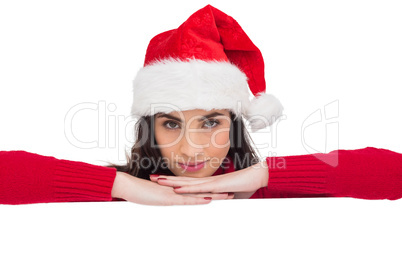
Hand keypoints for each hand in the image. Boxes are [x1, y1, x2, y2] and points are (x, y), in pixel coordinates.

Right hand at [111, 172, 233, 205]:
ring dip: (213, 195)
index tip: (221, 193)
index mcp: (177, 190)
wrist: (127, 185)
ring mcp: (174, 193)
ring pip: (198, 194)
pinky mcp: (168, 198)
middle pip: (201, 191)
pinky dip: (197, 199)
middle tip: (232, 193)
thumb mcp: (156, 196)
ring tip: (227, 197)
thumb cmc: (139, 191)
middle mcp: (178, 190)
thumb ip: (165, 196)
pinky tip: (207, 200)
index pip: (196, 190)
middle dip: (217, 193)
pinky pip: (185, 199)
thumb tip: (171, 199)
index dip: (209, 191)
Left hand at [150, 160, 268, 198]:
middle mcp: (206, 181)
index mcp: (208, 183)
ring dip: (172, 182)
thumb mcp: (229, 195)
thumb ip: (220, 197)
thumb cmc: (245, 185)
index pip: (187, 182)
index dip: (174, 181)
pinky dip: (187, 189)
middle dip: (167, 179)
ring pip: (187, 183)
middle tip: (152, 177)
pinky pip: (199, 188)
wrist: (257, 177)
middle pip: (183, 180)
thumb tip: (217, 201)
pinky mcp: (216, 186)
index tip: (162, 180)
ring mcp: (210, 183)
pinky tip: (177, 189)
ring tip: (158, 181)